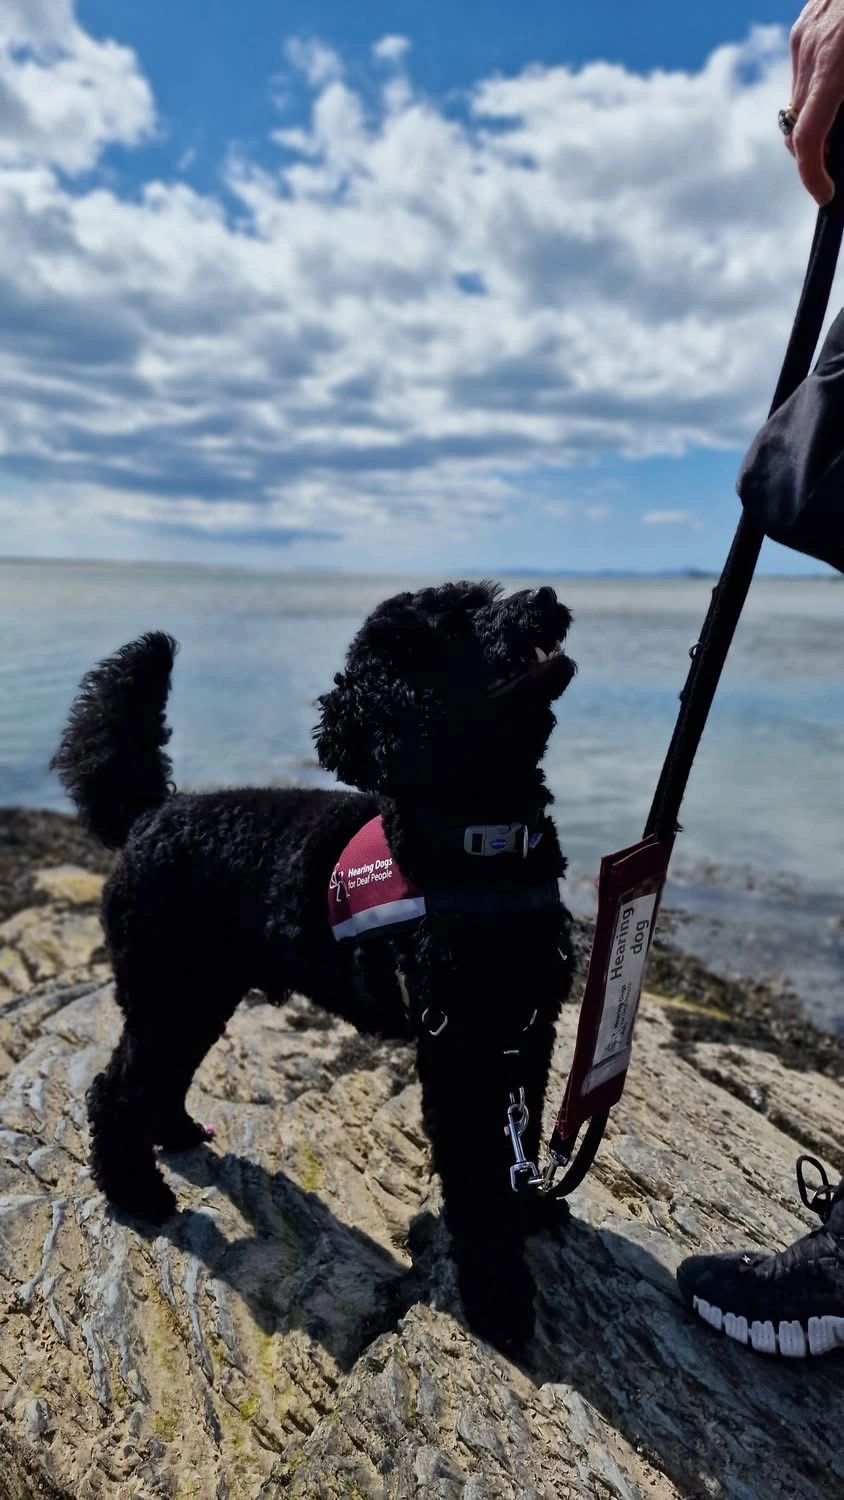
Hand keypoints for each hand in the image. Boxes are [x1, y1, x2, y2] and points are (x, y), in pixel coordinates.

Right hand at [789, 0, 843, 203]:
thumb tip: (840, 139)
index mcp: (835, 64)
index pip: (808, 138)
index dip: (812, 176)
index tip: (825, 196)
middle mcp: (811, 49)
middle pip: (798, 123)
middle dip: (814, 153)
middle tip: (834, 173)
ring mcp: (805, 31)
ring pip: (798, 97)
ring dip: (816, 120)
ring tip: (837, 134)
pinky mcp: (807, 19)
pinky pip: (804, 67)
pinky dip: (818, 89)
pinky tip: (840, 85)